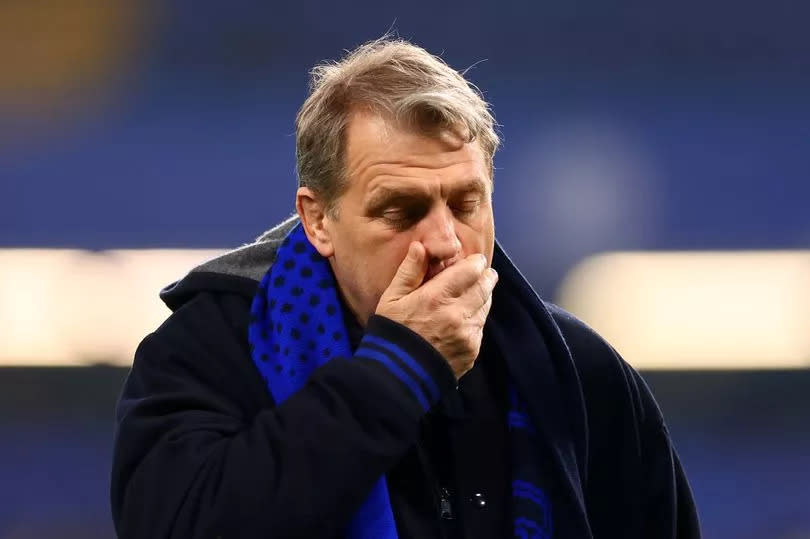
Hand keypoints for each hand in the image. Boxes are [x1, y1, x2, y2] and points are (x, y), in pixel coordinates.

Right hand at [375, 242, 497, 378]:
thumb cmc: (392, 332)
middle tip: (484, 273)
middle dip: (486, 277)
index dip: (475, 262)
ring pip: (485, 307)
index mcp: (437, 297)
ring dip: (483, 297)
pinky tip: (465, 319)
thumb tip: (421, 246)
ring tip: (476, 293)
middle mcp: (457, 314)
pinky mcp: (471, 351)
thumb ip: (410, 271)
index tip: (474, 260)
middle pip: (485, 287)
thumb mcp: (392, 298)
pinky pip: (480, 328)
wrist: (397, 375)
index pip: (471, 270)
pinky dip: (476, 320)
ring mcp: (467, 335)